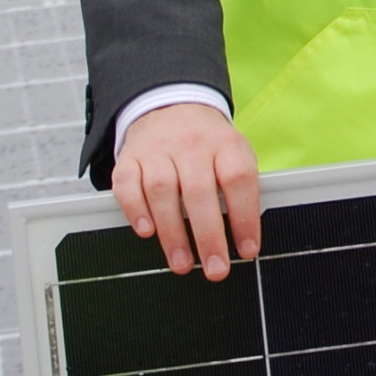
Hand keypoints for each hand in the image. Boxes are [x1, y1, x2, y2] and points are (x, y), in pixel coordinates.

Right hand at [112, 102, 261, 280]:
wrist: (173, 106)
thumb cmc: (209, 143)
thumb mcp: (234, 153)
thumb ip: (239, 187)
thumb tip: (246, 236)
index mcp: (226, 144)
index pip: (239, 180)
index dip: (245, 216)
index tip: (248, 250)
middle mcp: (192, 145)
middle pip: (200, 192)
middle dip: (208, 236)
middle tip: (216, 269)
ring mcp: (158, 150)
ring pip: (162, 191)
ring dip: (173, 233)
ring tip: (182, 264)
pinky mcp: (129, 158)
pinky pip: (127, 185)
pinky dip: (135, 209)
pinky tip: (146, 232)